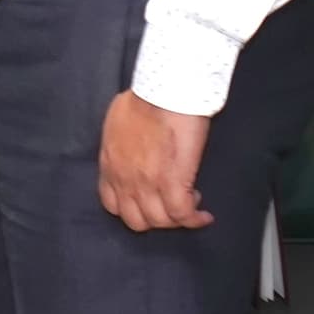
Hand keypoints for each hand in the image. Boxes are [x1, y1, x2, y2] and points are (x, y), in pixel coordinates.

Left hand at [100, 91, 215, 230]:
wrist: (164, 92)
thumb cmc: (144, 99)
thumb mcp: (117, 125)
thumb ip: (120, 144)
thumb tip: (132, 147)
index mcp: (110, 166)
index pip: (113, 205)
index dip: (133, 208)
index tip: (149, 202)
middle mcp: (124, 180)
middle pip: (137, 220)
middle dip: (156, 219)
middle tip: (172, 206)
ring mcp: (147, 183)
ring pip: (161, 222)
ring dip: (177, 219)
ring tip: (191, 205)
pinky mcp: (172, 182)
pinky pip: (182, 214)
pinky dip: (194, 219)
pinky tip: (203, 215)